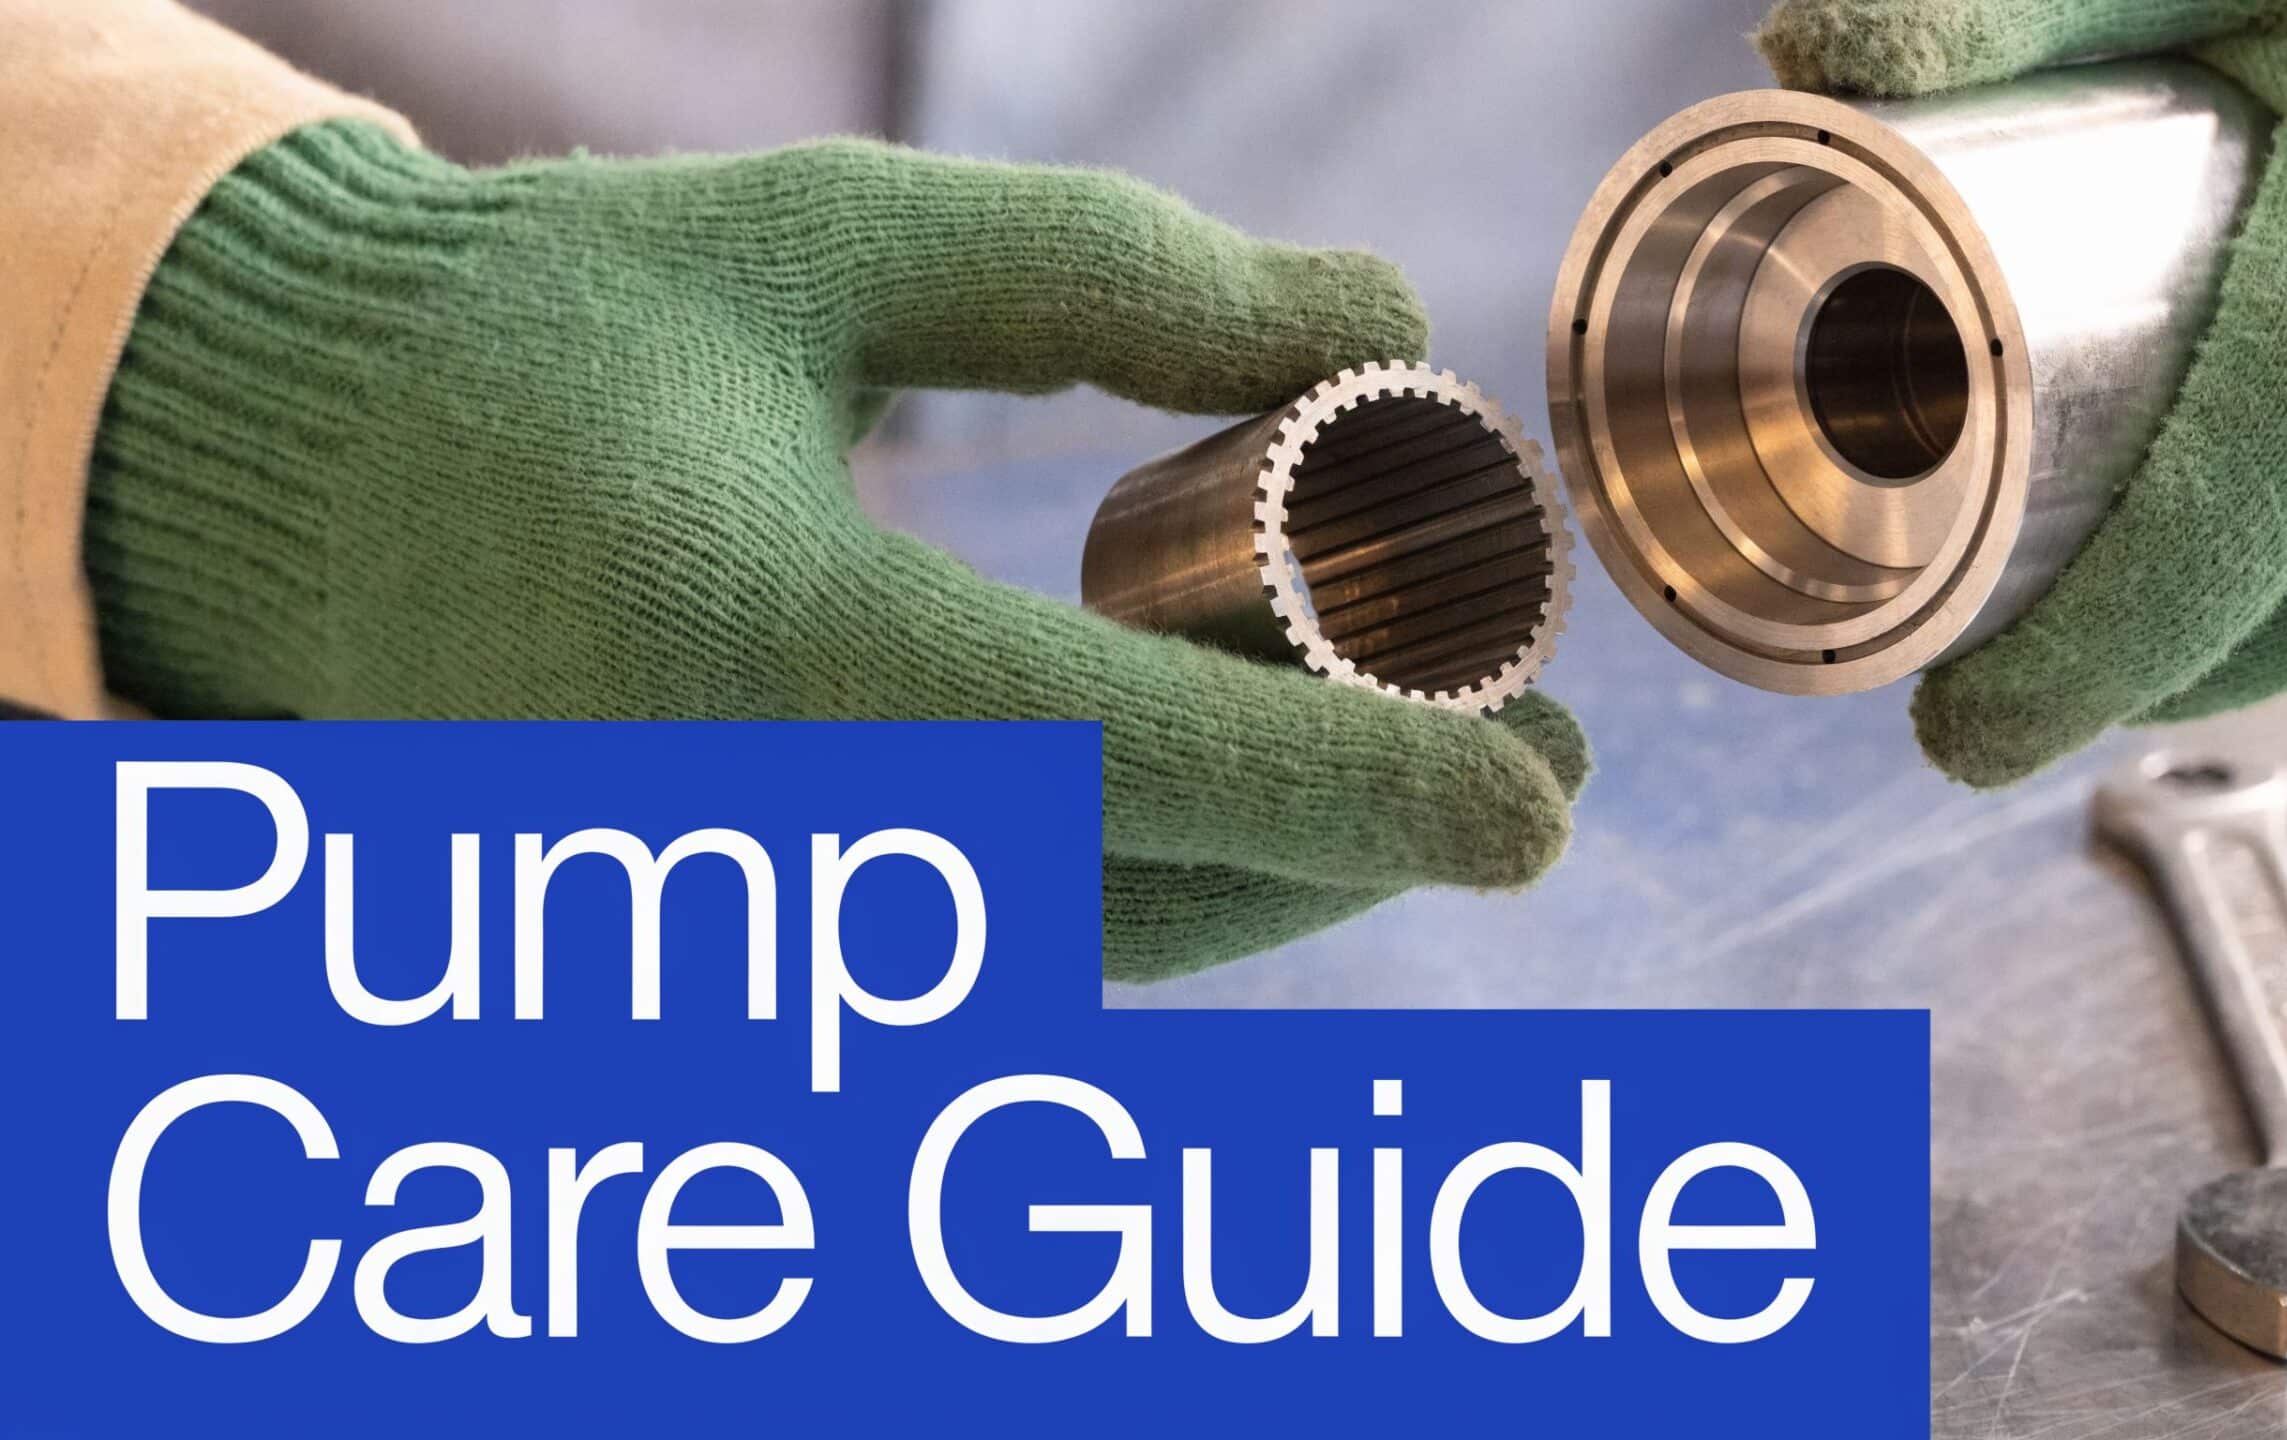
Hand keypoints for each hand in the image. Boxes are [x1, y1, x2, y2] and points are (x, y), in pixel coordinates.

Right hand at [86, 122, 1589, 978]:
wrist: (308, 495)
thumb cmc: (555, 339)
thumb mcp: (823, 241)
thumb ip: (1106, 273)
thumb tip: (1375, 313)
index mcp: (759, 645)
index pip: (1116, 755)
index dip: (1355, 796)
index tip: (1536, 802)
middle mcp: (746, 838)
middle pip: (1135, 900)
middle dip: (1359, 860)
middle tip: (1535, 784)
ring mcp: (727, 930)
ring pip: (1074, 967)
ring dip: (1270, 895)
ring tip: (1427, 795)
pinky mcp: (725, 960)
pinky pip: (986, 973)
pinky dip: (1145, 907)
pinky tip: (1246, 827)